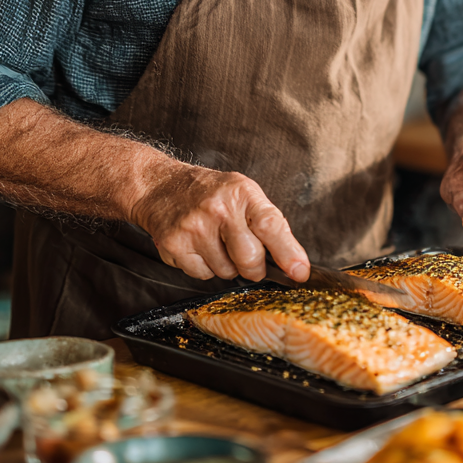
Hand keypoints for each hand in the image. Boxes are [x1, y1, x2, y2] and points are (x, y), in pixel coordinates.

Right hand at [131, 165, 309, 282]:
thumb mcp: (244, 194)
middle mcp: (219, 209)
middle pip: (249, 258)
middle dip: (254, 268)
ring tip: (216, 242)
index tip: (300, 272)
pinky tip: (199, 247)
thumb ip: (269, 224)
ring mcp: (194, 227)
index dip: (288, 252)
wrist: (162, 187)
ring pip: (226, 272)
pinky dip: (205, 268)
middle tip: (248, 259)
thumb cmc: (211, 194)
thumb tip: (296, 264)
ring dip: (227, 266)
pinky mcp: (174, 246)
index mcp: (242, 193)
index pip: (270, 225)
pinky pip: (202, 275)